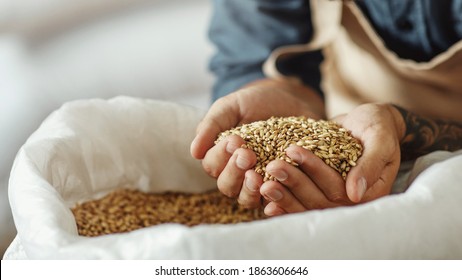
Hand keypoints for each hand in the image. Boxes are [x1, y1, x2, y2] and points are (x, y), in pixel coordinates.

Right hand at [190, 78, 324, 207]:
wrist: (289, 99)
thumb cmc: (254, 102)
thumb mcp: (230, 107)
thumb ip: (211, 126)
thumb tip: (194, 152)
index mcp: (220, 156)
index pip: (212, 165)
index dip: (220, 156)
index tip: (234, 140)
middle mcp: (236, 174)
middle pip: (226, 186)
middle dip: (234, 172)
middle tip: (247, 155)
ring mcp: (258, 183)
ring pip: (246, 199)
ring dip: (249, 190)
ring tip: (257, 176)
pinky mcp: (281, 186)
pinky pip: (274, 200)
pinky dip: (274, 198)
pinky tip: (277, 188)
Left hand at [260, 103, 405, 215]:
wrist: (368, 125)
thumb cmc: (378, 128)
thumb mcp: (380, 140)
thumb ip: (369, 165)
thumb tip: (354, 194)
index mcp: (368, 193)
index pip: (337, 187)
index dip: (314, 171)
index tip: (293, 151)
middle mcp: (348, 201)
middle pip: (317, 200)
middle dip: (293, 182)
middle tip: (272, 166)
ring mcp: (331, 199)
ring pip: (305, 204)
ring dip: (283, 195)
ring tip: (261, 182)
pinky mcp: (318, 193)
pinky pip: (299, 201)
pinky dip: (282, 200)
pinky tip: (262, 197)